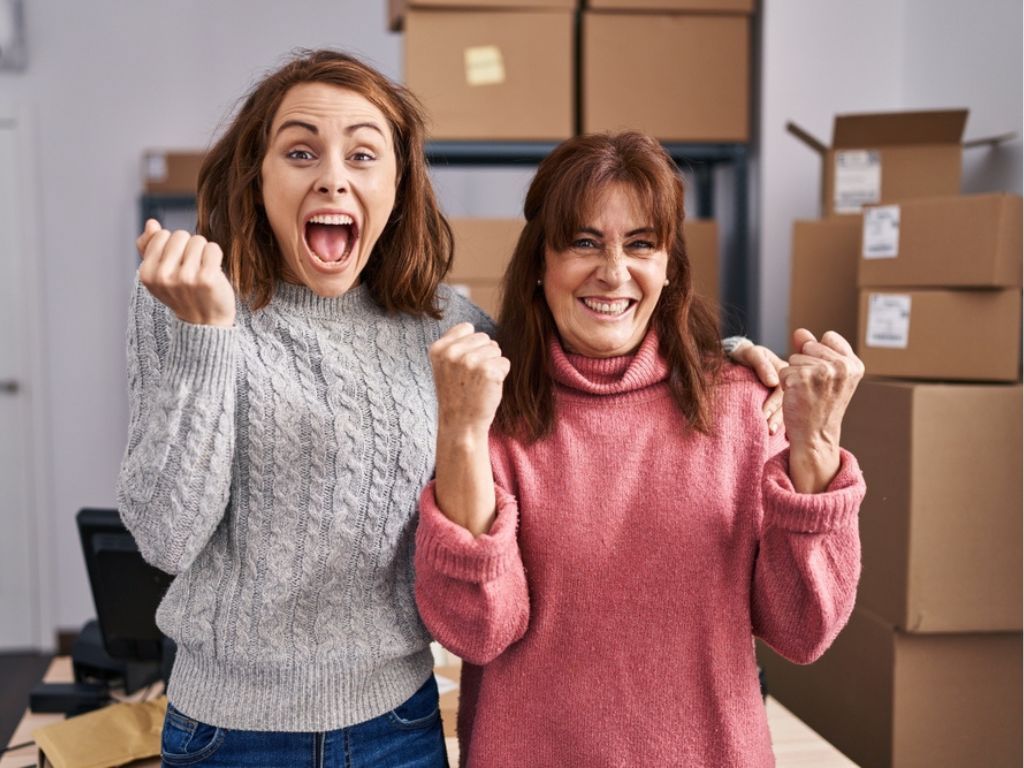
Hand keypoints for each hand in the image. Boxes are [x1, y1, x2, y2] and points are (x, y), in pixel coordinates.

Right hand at [137, 219, 235, 326]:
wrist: (205, 322)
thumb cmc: (183, 293)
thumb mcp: (159, 273)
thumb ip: (150, 247)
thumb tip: (151, 223)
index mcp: (147, 274)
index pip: (162, 235)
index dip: (173, 245)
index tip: (176, 264)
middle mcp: (163, 276)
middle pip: (180, 235)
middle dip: (189, 247)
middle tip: (191, 268)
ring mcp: (186, 278)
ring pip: (198, 240)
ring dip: (203, 252)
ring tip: (201, 271)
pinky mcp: (207, 279)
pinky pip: (213, 248)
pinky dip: (215, 256)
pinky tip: (213, 271)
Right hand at [429, 323, 509, 436]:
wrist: (461, 425)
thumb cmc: (456, 394)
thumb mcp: (444, 366)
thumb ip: (454, 345)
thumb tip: (471, 326)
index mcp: (438, 348)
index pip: (467, 328)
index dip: (470, 346)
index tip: (462, 367)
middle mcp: (452, 353)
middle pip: (484, 338)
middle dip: (483, 355)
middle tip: (471, 379)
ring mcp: (470, 361)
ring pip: (496, 349)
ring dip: (492, 366)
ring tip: (478, 383)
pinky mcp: (489, 371)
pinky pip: (505, 363)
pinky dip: (501, 375)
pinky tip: (487, 388)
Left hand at [729, 339, 785, 433]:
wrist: (738, 358)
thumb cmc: (745, 355)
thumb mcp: (752, 354)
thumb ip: (761, 364)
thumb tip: (772, 381)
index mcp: (785, 370)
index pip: (783, 390)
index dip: (774, 403)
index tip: (765, 414)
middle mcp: (789, 383)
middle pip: (787, 403)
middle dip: (778, 417)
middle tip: (769, 430)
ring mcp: (786, 393)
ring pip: (787, 410)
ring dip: (781, 423)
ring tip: (771, 433)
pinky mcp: (779, 401)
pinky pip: (786, 413)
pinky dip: (783, 424)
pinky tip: (781, 435)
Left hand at [779, 329, 863, 492]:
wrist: (815, 436)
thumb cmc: (821, 405)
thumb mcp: (827, 375)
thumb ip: (814, 350)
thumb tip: (799, 331)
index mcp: (854, 365)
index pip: (828, 337)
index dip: (820, 354)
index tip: (825, 377)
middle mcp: (841, 366)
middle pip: (808, 347)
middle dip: (806, 364)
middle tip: (814, 388)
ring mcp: (821, 372)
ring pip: (794, 358)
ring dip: (795, 374)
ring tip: (807, 393)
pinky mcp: (800, 378)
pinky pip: (783, 370)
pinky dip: (785, 383)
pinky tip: (797, 397)